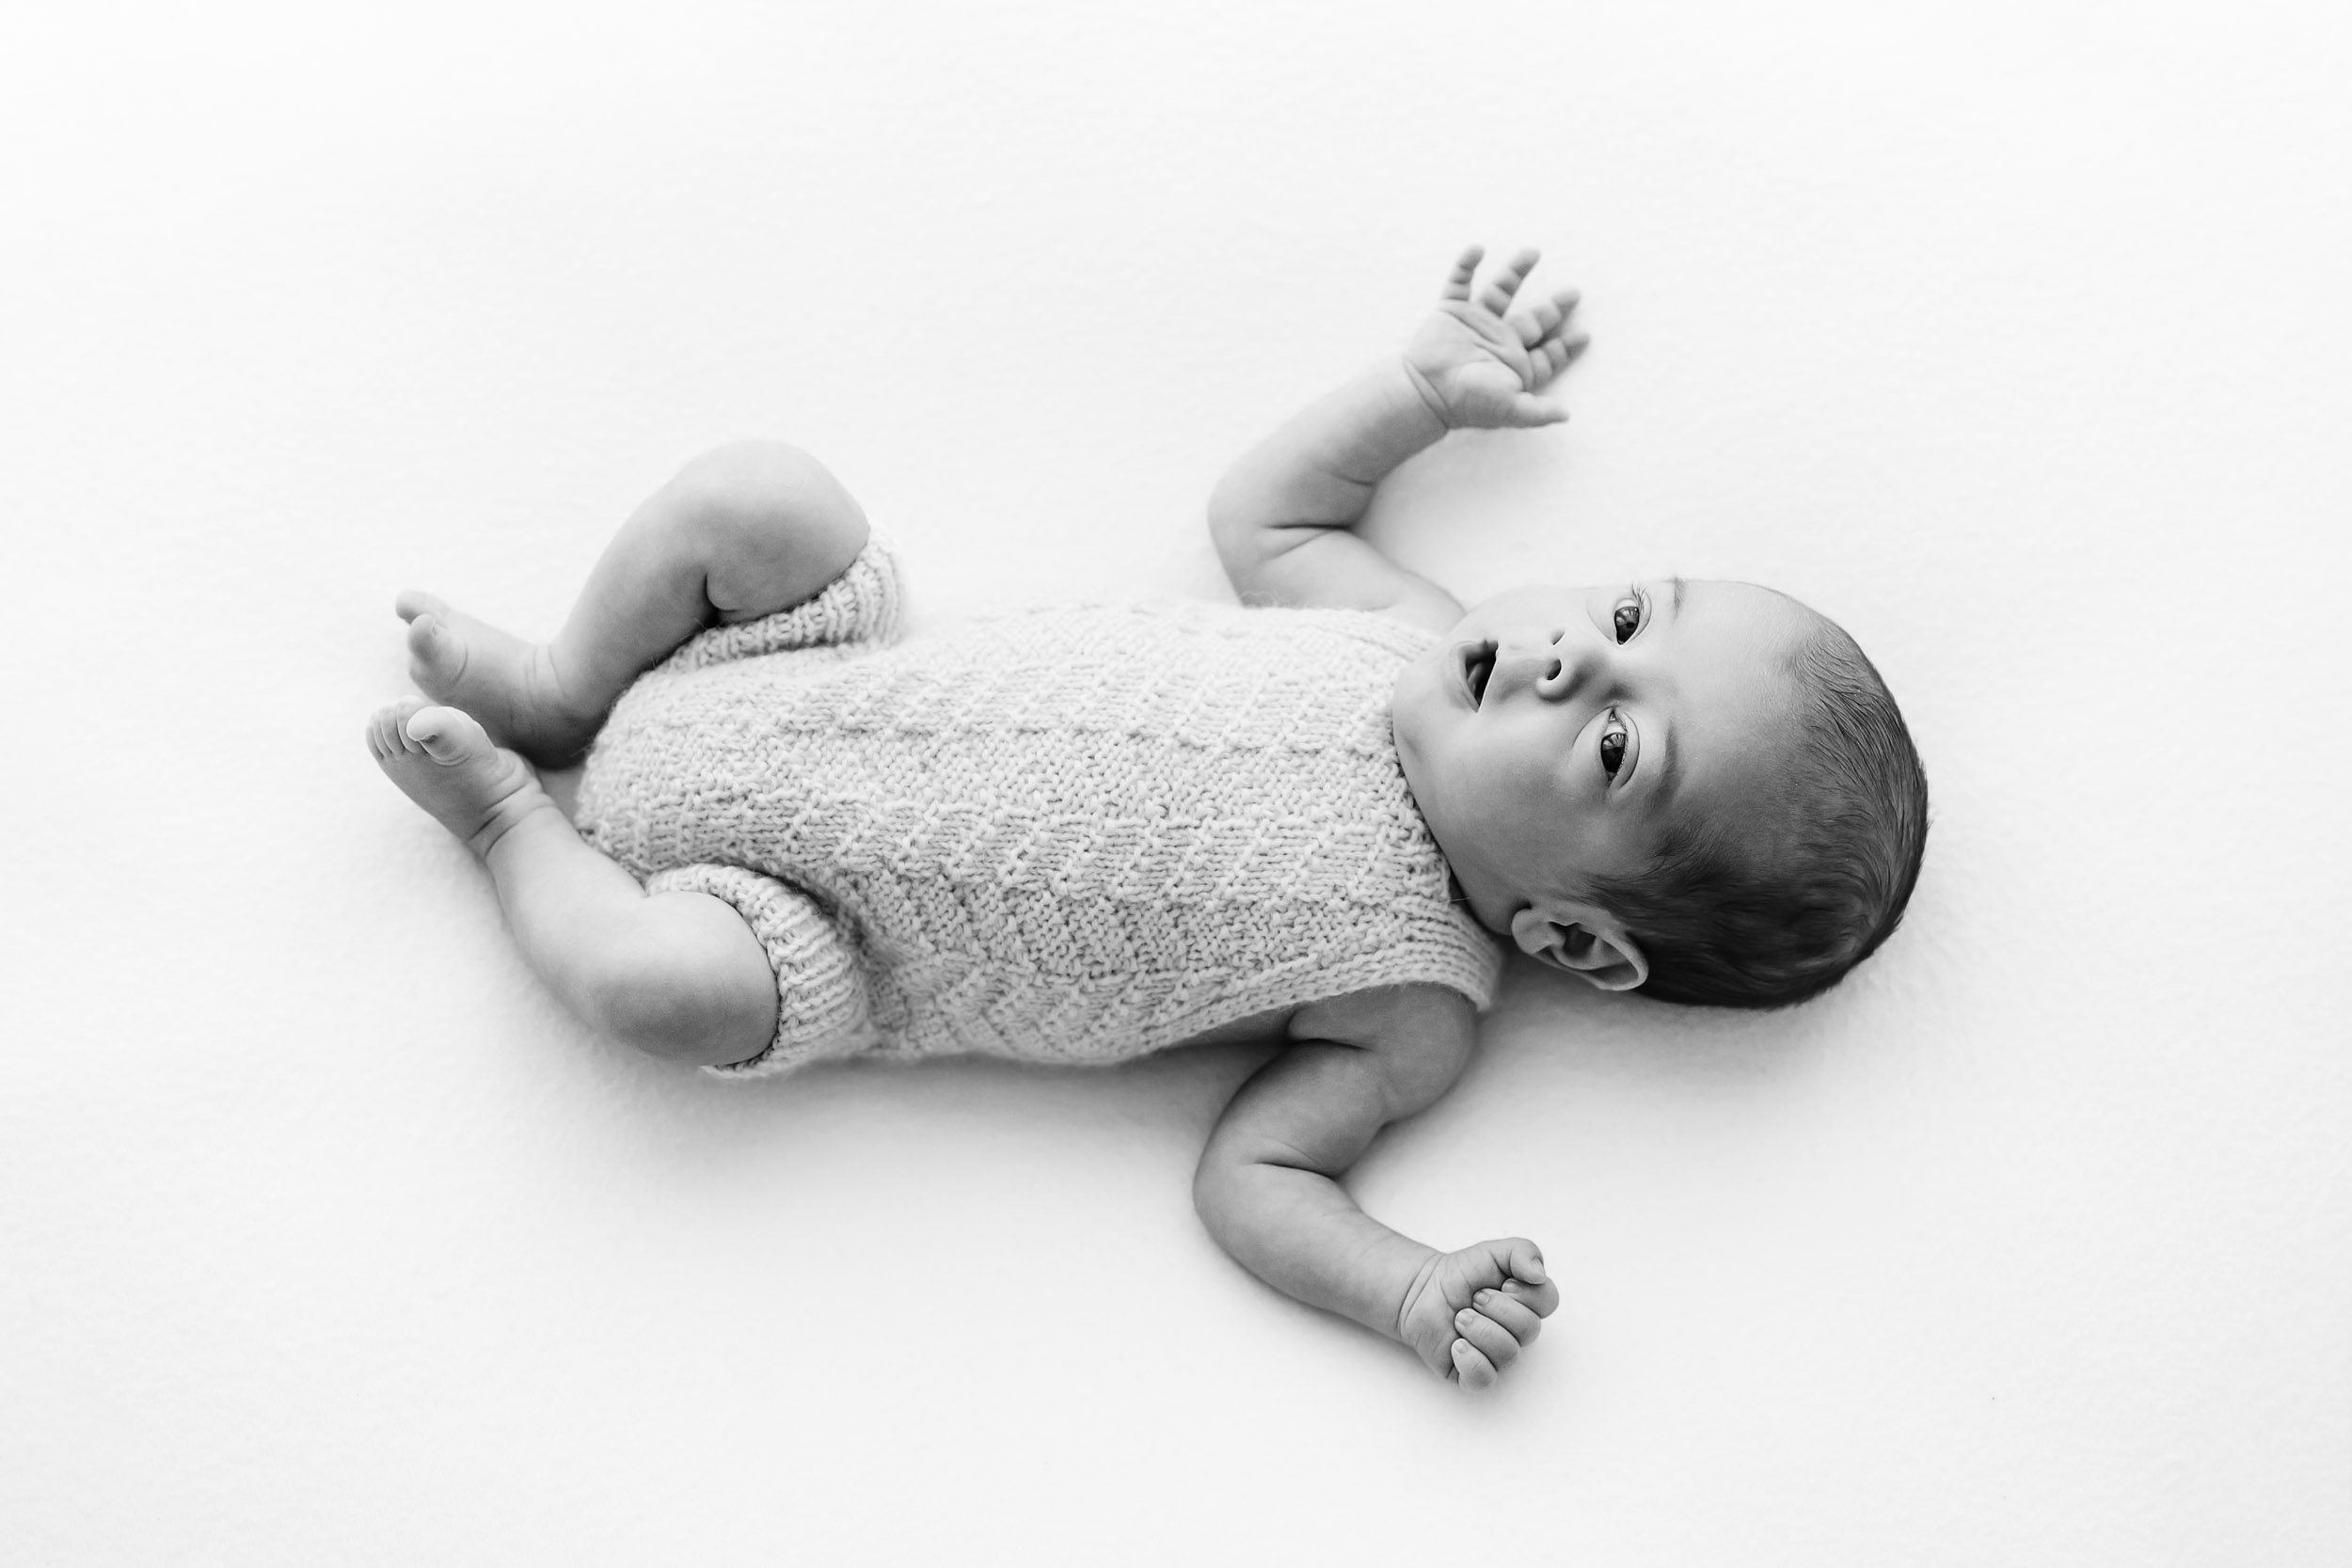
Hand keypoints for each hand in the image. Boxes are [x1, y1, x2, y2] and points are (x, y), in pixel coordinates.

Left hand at [1396, 1236, 1560, 1389]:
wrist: (1423, 1289)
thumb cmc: (1461, 1274)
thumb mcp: (1492, 1252)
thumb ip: (1522, 1252)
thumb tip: (1539, 1275)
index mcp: (1528, 1304)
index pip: (1548, 1302)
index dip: (1524, 1292)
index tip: (1502, 1283)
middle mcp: (1517, 1333)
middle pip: (1529, 1329)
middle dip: (1495, 1307)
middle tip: (1474, 1298)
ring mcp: (1498, 1356)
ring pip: (1508, 1353)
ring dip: (1478, 1328)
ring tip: (1459, 1317)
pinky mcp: (1475, 1374)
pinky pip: (1484, 1378)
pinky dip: (1469, 1359)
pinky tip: (1456, 1344)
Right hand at [1402, 245, 1586, 430]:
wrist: (1425, 392)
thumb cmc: (1468, 403)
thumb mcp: (1510, 409)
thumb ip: (1538, 412)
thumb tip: (1567, 417)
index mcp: (1514, 364)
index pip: (1546, 354)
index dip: (1565, 346)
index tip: (1585, 335)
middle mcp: (1498, 342)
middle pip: (1533, 320)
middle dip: (1554, 308)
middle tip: (1574, 293)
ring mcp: (1474, 325)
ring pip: (1501, 292)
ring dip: (1515, 272)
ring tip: (1533, 251)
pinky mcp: (1450, 313)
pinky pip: (1458, 284)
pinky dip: (1465, 266)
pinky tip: (1477, 249)